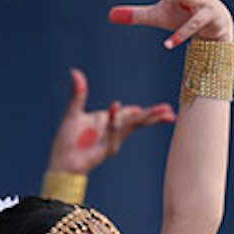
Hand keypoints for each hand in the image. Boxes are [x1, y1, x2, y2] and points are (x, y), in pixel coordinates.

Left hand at [47, 69, 175, 175]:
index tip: (162, 108)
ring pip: (133, 126)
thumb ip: (79, 93)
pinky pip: (114, 132)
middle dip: (154, 114)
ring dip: (148, 117)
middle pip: (137, 120)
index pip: (130, 113)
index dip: (144, 111)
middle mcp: (113, 129)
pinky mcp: (108, 149)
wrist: (62, 161)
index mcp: (107, 119)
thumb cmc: (66, 140)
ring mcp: (113, 140)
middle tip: (170, 111)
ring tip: (165, 113)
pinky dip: (115, 120)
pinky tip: (116, 105)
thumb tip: (75, 71)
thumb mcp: (73, 112)